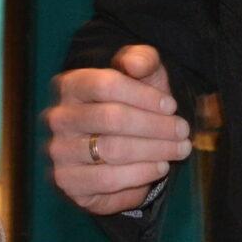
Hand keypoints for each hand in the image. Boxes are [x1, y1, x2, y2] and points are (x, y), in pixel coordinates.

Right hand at [46, 46, 190, 215]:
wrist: (121, 148)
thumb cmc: (132, 106)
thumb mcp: (143, 76)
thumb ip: (142, 60)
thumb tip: (135, 65)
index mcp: (71, 85)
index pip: (105, 84)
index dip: (143, 96)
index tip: (171, 106)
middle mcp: (59, 118)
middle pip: (111, 118)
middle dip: (155, 126)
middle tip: (183, 131)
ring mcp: (60, 151)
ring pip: (111, 151)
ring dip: (153, 151)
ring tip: (178, 150)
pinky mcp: (68, 182)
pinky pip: (107, 180)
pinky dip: (139, 175)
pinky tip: (159, 168)